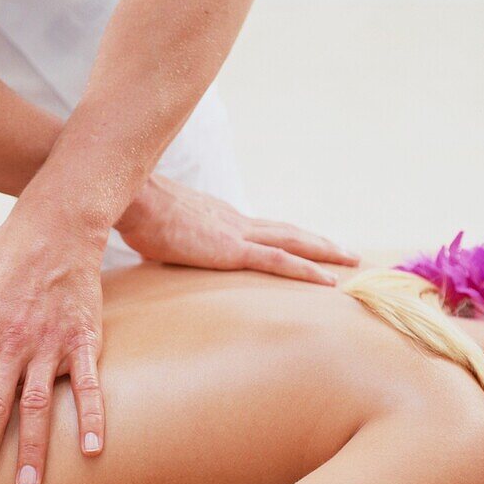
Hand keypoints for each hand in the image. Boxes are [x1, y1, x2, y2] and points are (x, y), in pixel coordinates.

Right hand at [115, 175, 359, 282]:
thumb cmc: (136, 217)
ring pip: (293, 242)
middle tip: (347, 252)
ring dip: (325, 251)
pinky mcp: (232, 250)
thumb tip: (160, 251)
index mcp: (219, 219)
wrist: (134, 202)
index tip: (308, 244)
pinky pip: (278, 261)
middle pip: (287, 231)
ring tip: (350, 260)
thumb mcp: (158, 232)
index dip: (289, 236)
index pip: (262, 229)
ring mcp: (237, 234)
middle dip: (319, 241)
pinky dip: (307, 270)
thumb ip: (170, 243)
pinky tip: (328, 281)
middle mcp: (236, 222)